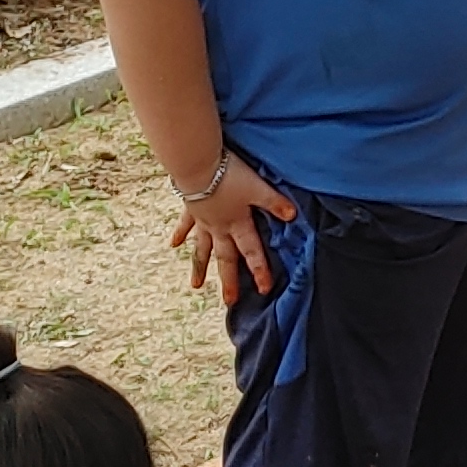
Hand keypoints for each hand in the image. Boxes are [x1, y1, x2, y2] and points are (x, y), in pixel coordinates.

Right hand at [171, 157, 295, 304]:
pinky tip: (173, 245)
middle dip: (229, 280)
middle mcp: (219, 227)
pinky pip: (184, 225)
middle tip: (230, 302)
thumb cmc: (228, 175)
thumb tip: (293, 216)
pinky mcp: (190, 207)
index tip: (263, 289)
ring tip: (196, 286)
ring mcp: (202, 220)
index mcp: (237, 224)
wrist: (195, 164)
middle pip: (225, 258)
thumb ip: (274, 202)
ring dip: (200, 267)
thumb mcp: (257, 187)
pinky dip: (179, 235)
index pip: (251, 251)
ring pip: (202, 249)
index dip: (259, 270)